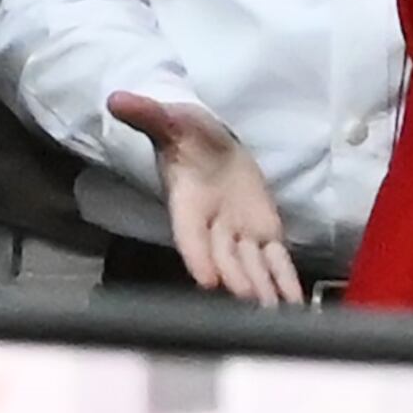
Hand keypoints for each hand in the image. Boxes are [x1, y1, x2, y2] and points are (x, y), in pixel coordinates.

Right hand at [108, 92, 302, 302]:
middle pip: (224, 257)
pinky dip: (284, 280)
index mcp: (187, 204)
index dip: (198, 256)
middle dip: (236, 278)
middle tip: (249, 301)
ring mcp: (239, 233)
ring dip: (263, 288)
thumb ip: (148, 115)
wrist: (210, 144)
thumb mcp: (171, 120)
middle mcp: (212, 227)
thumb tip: (117, 99)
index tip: (206, 281)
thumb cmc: (187, 134)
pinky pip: (275, 259)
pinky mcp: (263, 232)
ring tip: (276, 313)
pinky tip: (295, 302)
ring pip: (251, 265)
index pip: (190, 235)